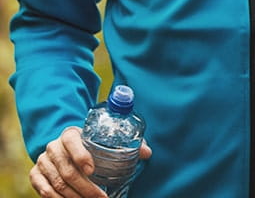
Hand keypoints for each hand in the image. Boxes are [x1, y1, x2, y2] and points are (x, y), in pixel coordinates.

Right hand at [31, 126, 150, 197]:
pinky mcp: (35, 174)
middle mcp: (53, 147)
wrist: (64, 147)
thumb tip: (147, 153)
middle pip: (67, 171)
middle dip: (86, 188)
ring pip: (57, 183)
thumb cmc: (90, 145)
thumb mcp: (104, 141)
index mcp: (70, 135)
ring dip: (75, 197)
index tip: (92, 170)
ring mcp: (43, 161)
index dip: (80, 156)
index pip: (71, 142)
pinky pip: (44, 190)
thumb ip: (125, 145)